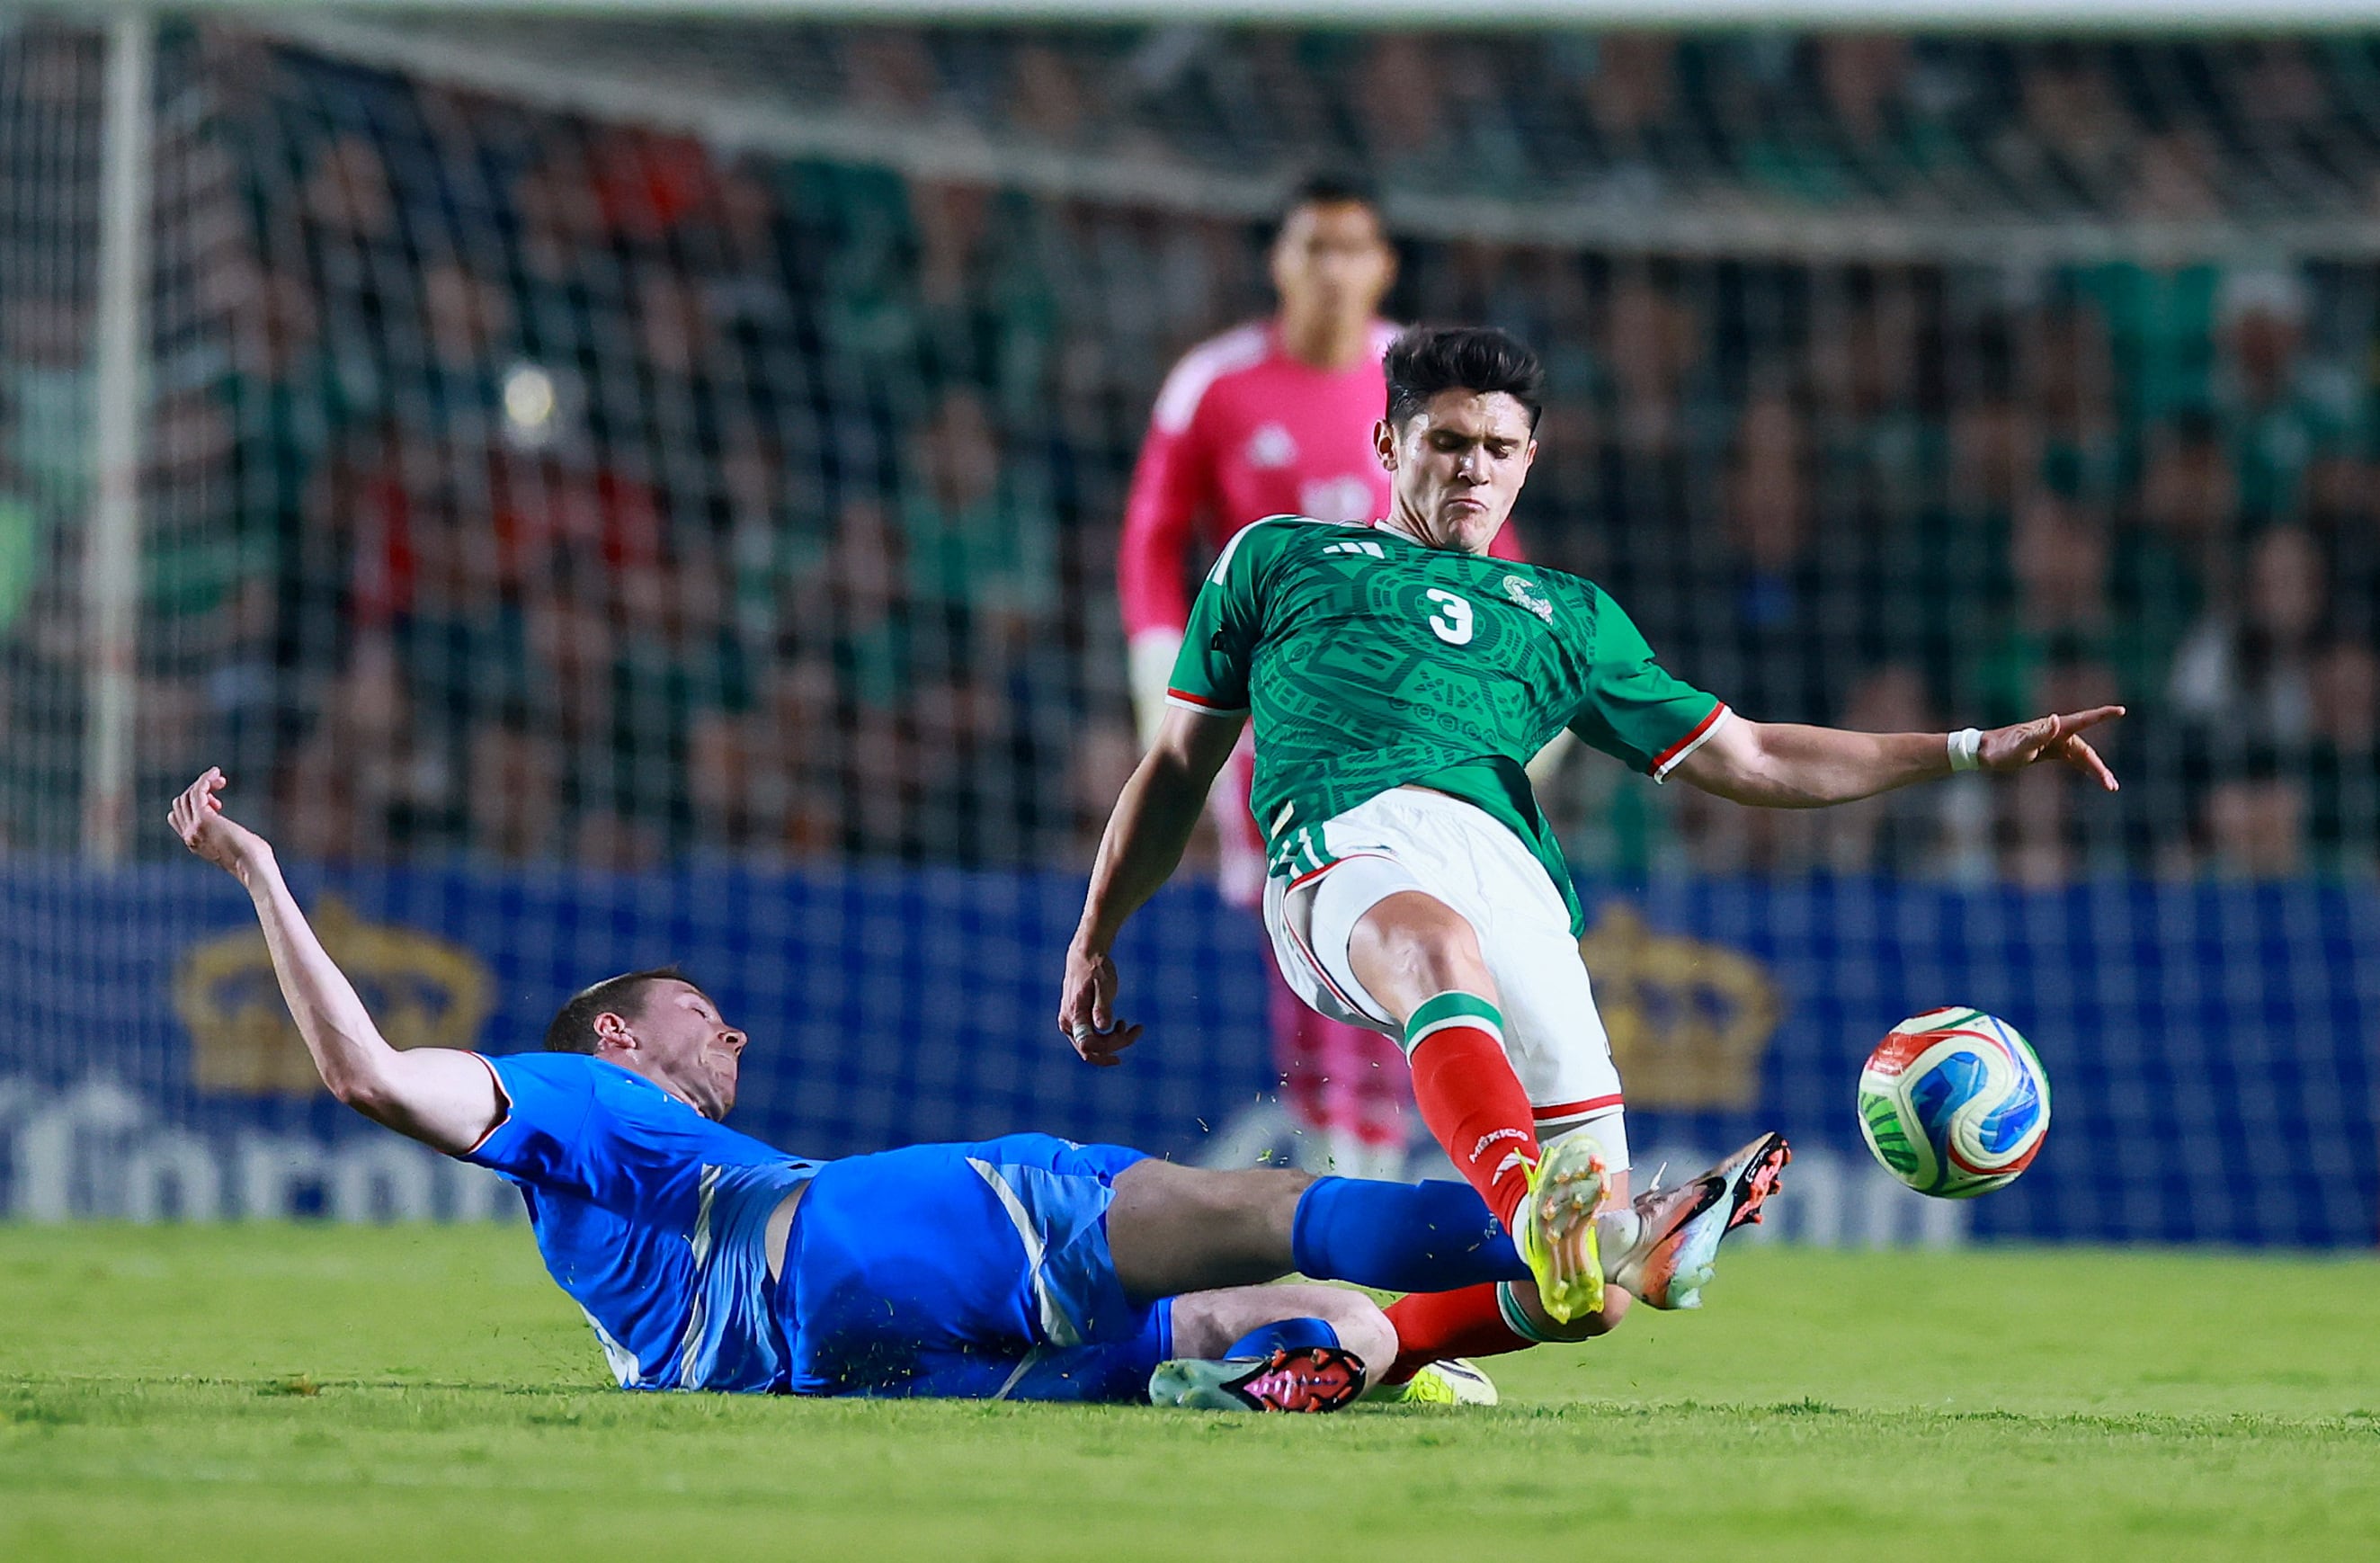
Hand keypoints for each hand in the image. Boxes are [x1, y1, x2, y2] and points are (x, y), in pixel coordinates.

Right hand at [167, 768, 273, 880]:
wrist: (253, 867)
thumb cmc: (253, 859)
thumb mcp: (234, 847)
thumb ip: (225, 837)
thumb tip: (233, 832)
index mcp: (194, 842)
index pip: (177, 817)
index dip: (193, 805)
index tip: (217, 804)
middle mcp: (189, 835)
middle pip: (180, 804)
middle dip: (198, 793)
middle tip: (220, 790)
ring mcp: (194, 828)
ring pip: (186, 796)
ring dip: (202, 783)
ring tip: (220, 780)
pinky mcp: (204, 819)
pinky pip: (197, 791)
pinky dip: (205, 779)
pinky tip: (216, 773)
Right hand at [1057, 939, 1142, 1066]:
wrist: (1084, 955)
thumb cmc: (1096, 967)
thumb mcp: (1104, 984)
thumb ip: (1103, 1006)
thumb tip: (1104, 1027)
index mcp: (1074, 1015)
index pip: (1089, 1045)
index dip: (1107, 1051)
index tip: (1124, 1052)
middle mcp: (1068, 1023)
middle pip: (1091, 1049)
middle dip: (1116, 1044)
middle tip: (1137, 1029)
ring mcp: (1070, 1023)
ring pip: (1091, 1045)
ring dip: (1113, 1040)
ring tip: (1127, 1024)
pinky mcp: (1075, 1020)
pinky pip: (1090, 1038)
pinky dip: (1106, 1036)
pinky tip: (1119, 1024)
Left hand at [1978, 707, 2124, 791]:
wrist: (1985, 754)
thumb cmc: (2001, 749)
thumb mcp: (2020, 745)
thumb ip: (2039, 734)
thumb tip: (2057, 719)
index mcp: (2052, 728)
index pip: (2082, 720)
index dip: (2102, 715)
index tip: (2121, 710)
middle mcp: (2057, 733)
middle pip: (2086, 749)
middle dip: (2100, 767)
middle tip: (2111, 785)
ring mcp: (2054, 743)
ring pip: (2082, 757)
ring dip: (2096, 771)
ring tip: (2111, 787)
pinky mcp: (2050, 752)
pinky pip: (2073, 760)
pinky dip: (2085, 768)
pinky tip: (2097, 778)